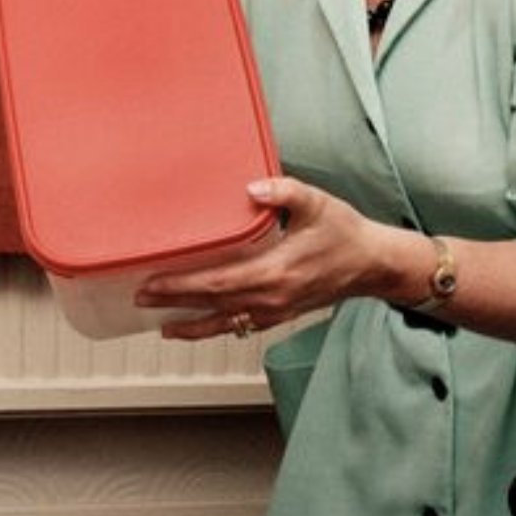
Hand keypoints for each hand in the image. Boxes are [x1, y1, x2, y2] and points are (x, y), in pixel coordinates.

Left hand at [136, 176, 389, 341]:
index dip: (183, 284)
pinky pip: (242, 326)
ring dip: (192, 325)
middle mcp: (272, 296)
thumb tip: (254, 186)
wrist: (374, 265)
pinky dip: (218, 328)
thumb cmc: (346, 234)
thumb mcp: (318, 203)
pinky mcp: (281, 313)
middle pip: (214, 304)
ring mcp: (276, 309)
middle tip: (141, 299)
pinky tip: (200, 326)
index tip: (154, 281)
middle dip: (175, 303)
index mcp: (277, 270)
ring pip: (227, 323)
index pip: (219, 281)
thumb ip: (285, 192)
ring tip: (163, 325)